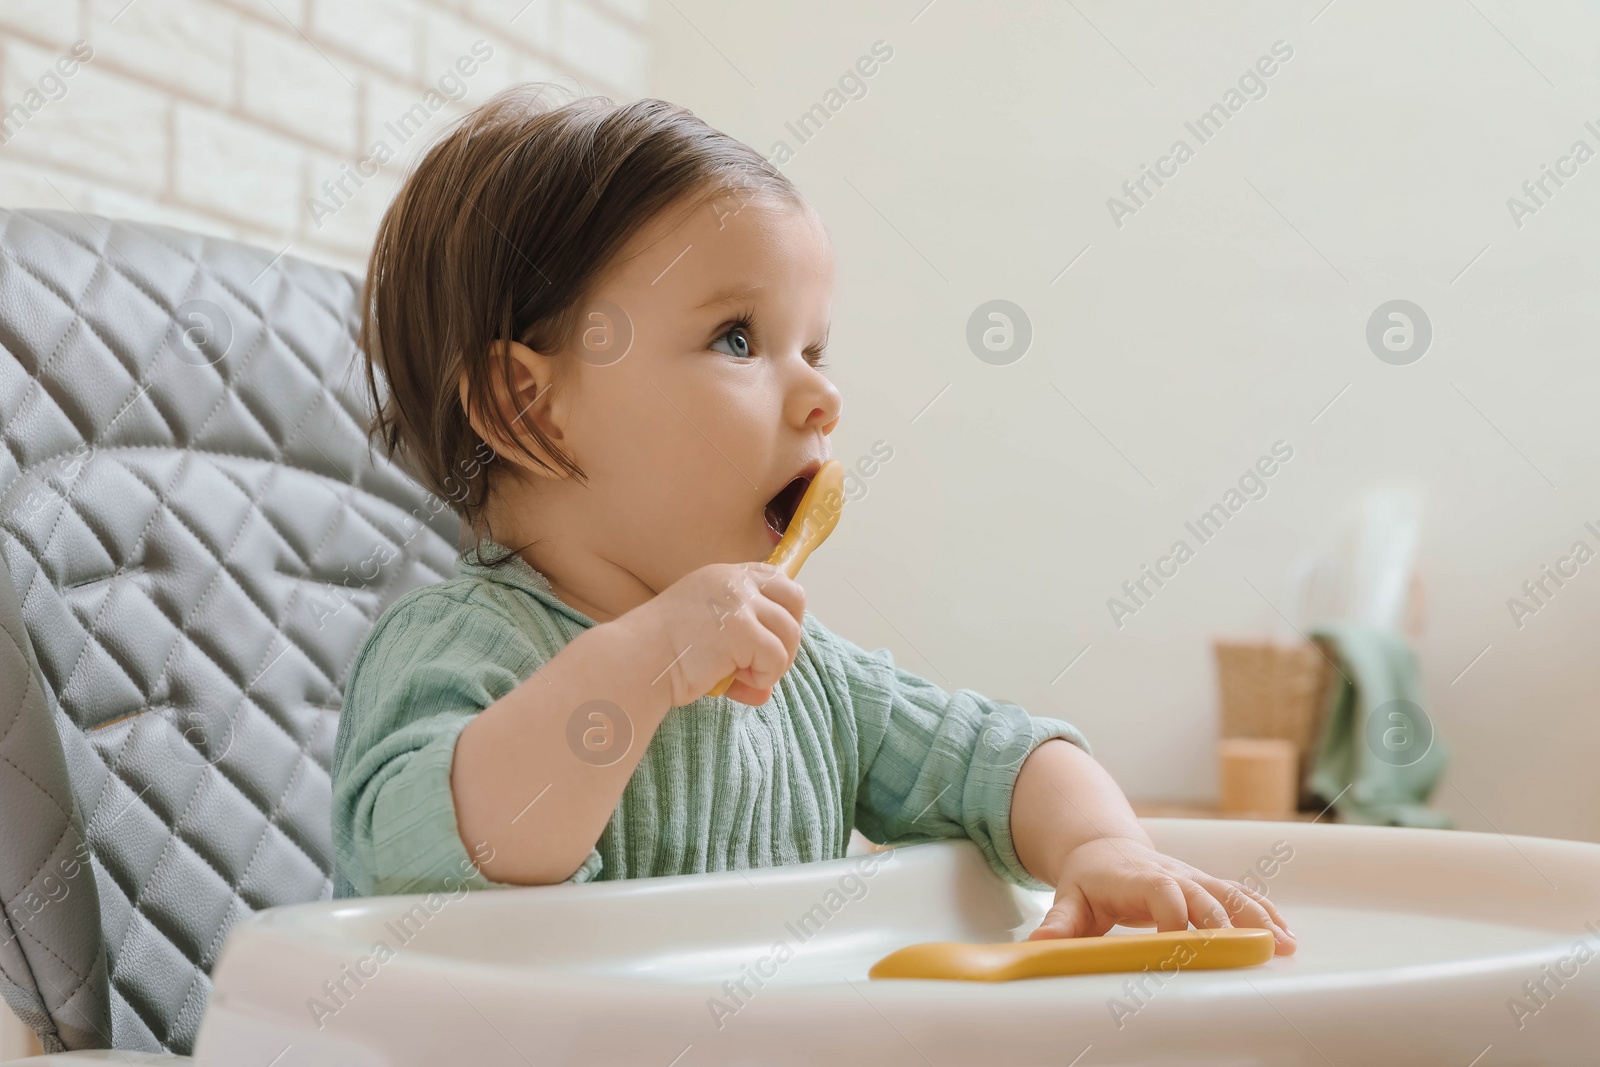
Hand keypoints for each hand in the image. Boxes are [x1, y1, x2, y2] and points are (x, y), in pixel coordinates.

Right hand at [635, 561, 805, 706]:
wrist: (635, 660)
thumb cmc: (660, 654)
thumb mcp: (704, 635)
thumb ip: (737, 651)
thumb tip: (765, 693)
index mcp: (722, 575)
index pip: (775, 578)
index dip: (782, 610)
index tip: (770, 635)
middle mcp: (733, 581)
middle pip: (795, 597)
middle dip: (791, 633)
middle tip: (768, 661)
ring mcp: (738, 603)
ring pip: (790, 632)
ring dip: (777, 662)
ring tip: (747, 677)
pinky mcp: (742, 630)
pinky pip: (777, 657)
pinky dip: (765, 677)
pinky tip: (739, 682)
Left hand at [1028, 835, 1296, 955]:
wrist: (1103, 847)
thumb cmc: (1088, 878)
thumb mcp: (1067, 897)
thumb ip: (1059, 921)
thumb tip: (1041, 941)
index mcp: (1137, 878)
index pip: (1161, 892)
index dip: (1173, 917)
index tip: (1179, 948)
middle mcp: (1171, 874)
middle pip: (1204, 896)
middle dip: (1226, 924)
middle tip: (1248, 953)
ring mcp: (1193, 879)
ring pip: (1230, 894)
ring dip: (1258, 918)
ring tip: (1284, 944)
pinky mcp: (1206, 886)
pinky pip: (1241, 896)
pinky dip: (1265, 913)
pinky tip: (1286, 934)